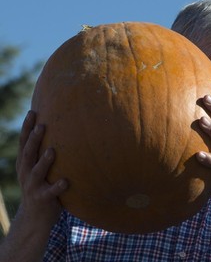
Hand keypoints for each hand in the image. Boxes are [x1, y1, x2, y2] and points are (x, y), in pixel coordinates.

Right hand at [16, 110, 66, 227]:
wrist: (35, 217)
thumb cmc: (41, 186)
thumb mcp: (37, 169)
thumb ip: (43, 153)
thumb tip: (60, 130)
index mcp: (25, 164)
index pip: (24, 142)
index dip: (27, 127)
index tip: (33, 112)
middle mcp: (26, 173)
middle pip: (28, 154)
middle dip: (34, 140)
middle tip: (42, 126)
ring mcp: (33, 186)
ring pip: (37, 172)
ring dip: (44, 161)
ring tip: (52, 150)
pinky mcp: (43, 199)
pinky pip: (51, 193)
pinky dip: (57, 187)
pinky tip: (66, 181)